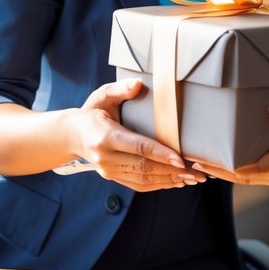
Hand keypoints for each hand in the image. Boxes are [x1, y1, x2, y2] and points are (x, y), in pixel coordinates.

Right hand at [70, 79, 204, 191]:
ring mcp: (109, 170)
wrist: (71, 134)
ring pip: (143, 179)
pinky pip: (138, 184)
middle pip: (144, 167)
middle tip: (198, 172)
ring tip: (193, 178)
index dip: (161, 154)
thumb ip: (120, 89)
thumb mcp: (102, 96)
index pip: (138, 147)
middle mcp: (106, 158)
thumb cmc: (92, 111)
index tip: (181, 160)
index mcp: (105, 136)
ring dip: (170, 180)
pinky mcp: (112, 177)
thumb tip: (138, 85)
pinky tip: (176, 181)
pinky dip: (159, 184)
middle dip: (173, 171)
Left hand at [191, 102, 268, 188]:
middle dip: (216, 170)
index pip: (244, 169)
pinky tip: (233, 162)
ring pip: (250, 178)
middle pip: (242, 177)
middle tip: (190, 161)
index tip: (198, 159)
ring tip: (204, 162)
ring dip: (227, 172)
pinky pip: (260, 175)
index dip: (219, 166)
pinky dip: (242, 171)